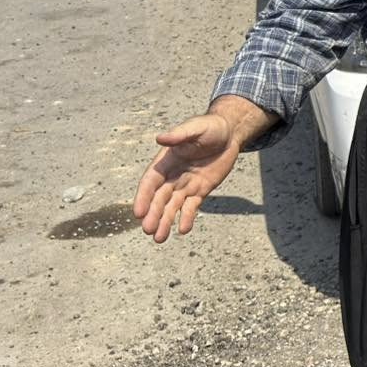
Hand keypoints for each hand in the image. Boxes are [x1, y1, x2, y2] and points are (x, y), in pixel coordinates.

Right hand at [133, 102, 253, 241]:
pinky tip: (183, 230)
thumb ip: (179, 135)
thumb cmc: (209, 127)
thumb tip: (160, 138)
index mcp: (165, 161)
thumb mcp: (195, 128)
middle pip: (159, 198)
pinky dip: (186, 218)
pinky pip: (191, 207)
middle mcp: (172, 176)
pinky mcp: (199, 191)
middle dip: (153, 214)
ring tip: (160, 238)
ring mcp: (185, 185)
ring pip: (172, 207)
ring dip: (165, 222)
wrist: (229, 134)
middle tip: (148, 230)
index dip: (143, 197)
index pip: (150, 182)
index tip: (138, 213)